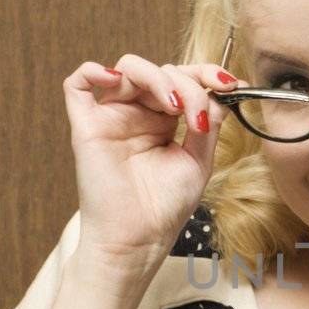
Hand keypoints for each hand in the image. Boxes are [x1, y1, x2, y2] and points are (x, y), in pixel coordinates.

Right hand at [64, 53, 246, 266]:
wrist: (139, 240)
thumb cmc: (165, 207)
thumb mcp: (199, 160)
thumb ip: (209, 123)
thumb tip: (221, 92)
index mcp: (164, 120)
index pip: (183, 79)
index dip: (207, 73)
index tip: (231, 84)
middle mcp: (138, 113)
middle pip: (161, 71)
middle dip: (188, 84)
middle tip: (199, 115)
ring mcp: (111, 117)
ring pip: (129, 68)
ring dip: (158, 78)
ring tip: (175, 107)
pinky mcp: (86, 126)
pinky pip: (77, 84)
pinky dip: (93, 71)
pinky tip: (115, 79)